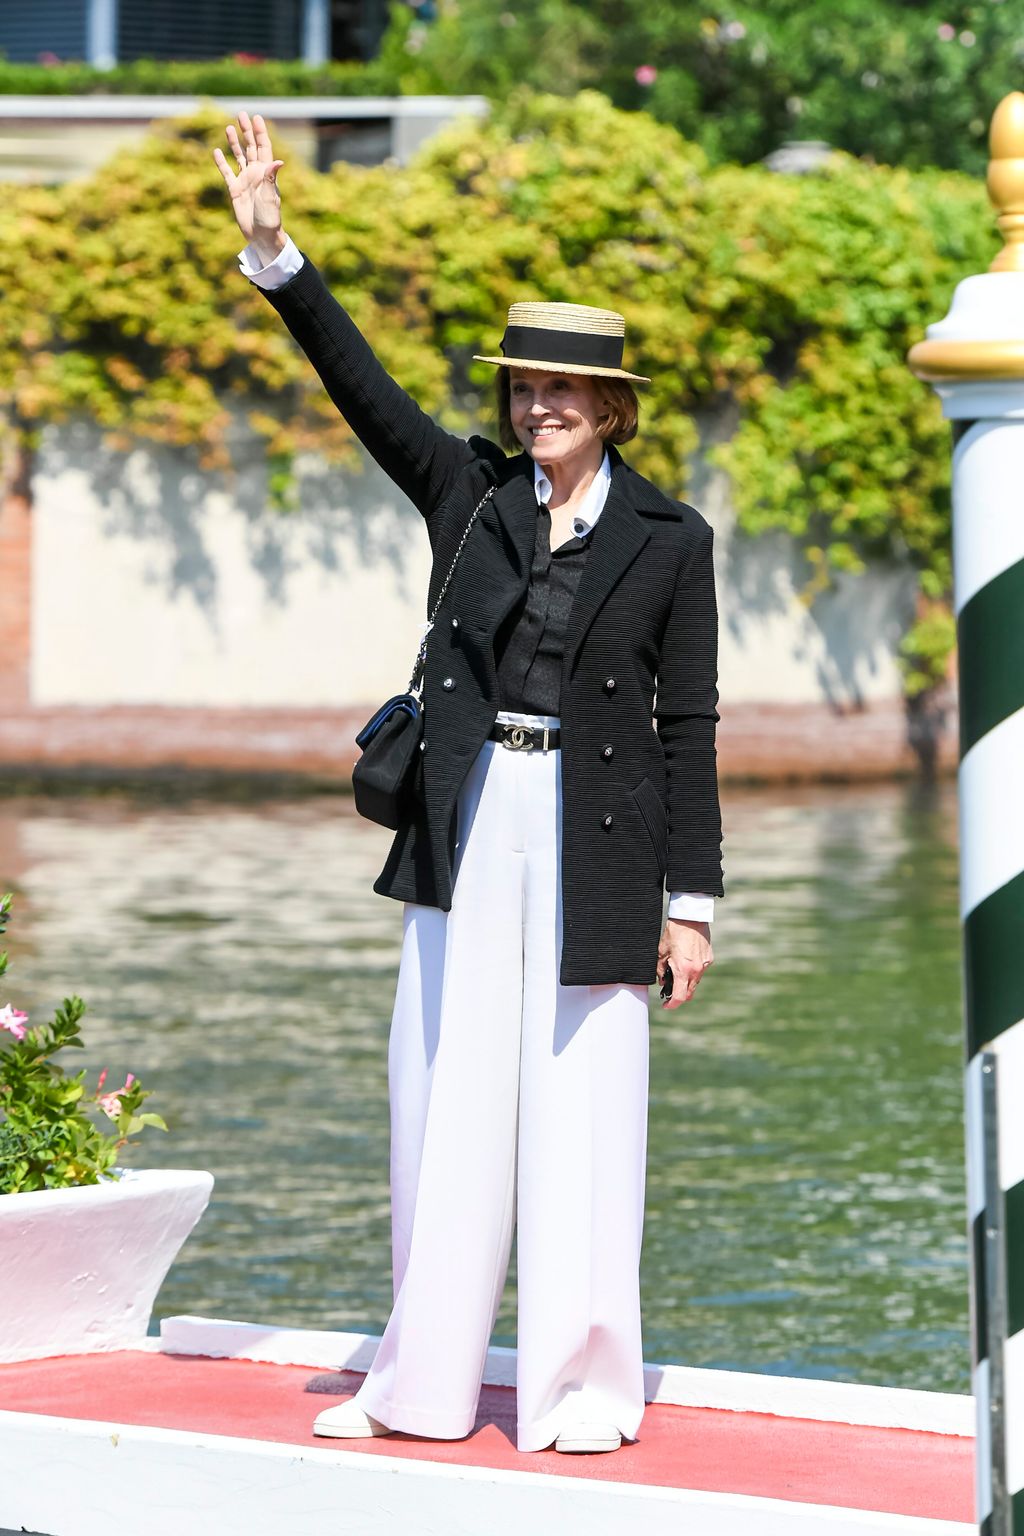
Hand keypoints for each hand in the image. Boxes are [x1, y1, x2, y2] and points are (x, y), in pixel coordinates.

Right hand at [212, 109, 286, 264]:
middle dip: (246, 131)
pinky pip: (227, 173)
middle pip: (251, 147)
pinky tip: (216, 152)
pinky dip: (221, 163)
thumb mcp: (271, 197)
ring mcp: (245, 181)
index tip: (256, 117)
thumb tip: (278, 161)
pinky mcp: (235, 191)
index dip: (260, 132)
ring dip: (234, 143)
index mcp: (266, 173)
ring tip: (229, 128)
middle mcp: (255, 174)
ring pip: (239, 157)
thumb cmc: (270, 218)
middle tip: (241, 114)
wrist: (261, 236)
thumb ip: (271, 178)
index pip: (263, 147)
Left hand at [656, 918, 712, 1008]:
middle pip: (689, 993)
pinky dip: (693, 971)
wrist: (690, 918)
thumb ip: (661, 971)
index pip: (680, 997)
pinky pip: (700, 971)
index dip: (672, 1005)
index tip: (666, 1005)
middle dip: (679, 995)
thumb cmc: (674, 933)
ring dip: (686, 982)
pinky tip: (686, 961)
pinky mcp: (709, 958)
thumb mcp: (661, 953)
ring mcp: (705, 965)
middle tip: (670, 991)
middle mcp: (696, 971)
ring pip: (695, 982)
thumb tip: (664, 981)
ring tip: (677, 971)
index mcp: (683, 971)